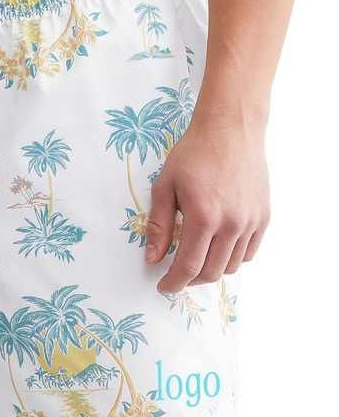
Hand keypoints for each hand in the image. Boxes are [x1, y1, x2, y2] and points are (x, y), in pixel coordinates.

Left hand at [145, 113, 269, 292]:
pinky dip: (231, 258)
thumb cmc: (193, 154)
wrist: (230, 130)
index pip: (189, 266)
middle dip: (190, 280)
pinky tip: (217, 249)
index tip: (163, 287)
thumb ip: (159, 226)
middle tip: (176, 275)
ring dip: (210, 270)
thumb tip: (152, 258)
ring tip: (196, 260)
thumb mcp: (165, 187)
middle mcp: (232, 224)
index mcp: (204, 217)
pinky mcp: (264, 216)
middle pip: (211, 272)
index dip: (174, 282)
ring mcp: (251, 221)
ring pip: (230, 266)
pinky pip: (248, 253)